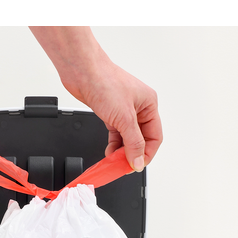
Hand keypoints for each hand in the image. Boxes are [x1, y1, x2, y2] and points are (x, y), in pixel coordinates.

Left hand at [29, 27, 161, 171]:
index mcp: (149, 104)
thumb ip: (133, 142)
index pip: (154, 137)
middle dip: (133, 153)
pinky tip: (109, 152)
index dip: (147, 153)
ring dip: (122, 151)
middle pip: (141, 139)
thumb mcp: (124, 117)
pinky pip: (117, 134)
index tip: (136, 166)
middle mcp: (139, 108)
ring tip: (115, 161)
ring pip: (128, 138)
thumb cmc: (105, 83)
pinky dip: (113, 145)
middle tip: (124, 166)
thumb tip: (139, 161)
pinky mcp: (111, 113)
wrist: (82, 72)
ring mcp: (124, 111)